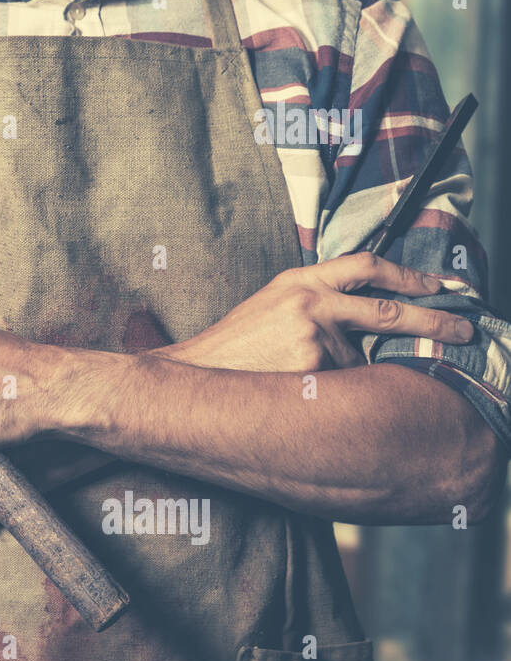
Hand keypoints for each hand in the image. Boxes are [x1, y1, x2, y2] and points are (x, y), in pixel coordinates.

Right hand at [155, 251, 473, 372]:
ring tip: (316, 378)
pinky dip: (340, 392)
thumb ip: (316, 301)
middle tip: (465, 332)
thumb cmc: (234, 347)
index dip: (409, 275)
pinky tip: (309, 394)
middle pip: (389, 311)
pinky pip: (347, 384)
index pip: (366, 266)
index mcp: (298, 281)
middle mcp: (309, 303)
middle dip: (435, 323)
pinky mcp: (313, 370)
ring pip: (364, 359)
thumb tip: (372, 316)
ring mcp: (313, 337)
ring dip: (358, 372)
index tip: (442, 286)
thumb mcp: (270, 305)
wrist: (194, 376)